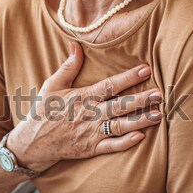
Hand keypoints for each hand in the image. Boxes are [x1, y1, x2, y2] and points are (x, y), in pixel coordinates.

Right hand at [7, 41, 162, 171]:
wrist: (32, 142)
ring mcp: (90, 133)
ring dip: (140, 120)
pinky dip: (125, 143)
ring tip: (158, 114)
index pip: (109, 85)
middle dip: (141, 100)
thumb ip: (68, 67)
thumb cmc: (43, 111)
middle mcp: (89, 115)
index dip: (128, 77)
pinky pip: (111, 146)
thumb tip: (75, 44)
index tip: (145, 69)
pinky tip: (140, 137)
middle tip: (160, 94)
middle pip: (120, 106)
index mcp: (82, 97)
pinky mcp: (90, 148)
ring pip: (120, 126)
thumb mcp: (52, 85)